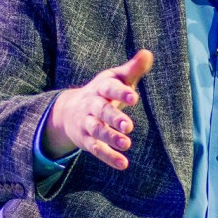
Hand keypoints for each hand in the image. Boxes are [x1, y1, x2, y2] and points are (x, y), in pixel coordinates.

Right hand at [42, 49, 153, 169]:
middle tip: (128, 126)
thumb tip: (148, 53)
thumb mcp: (115, 79)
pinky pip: (96, 149)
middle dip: (113, 118)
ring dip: (110, 137)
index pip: (109, 88)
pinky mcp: (86, 140)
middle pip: (101, 110)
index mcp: (100, 88)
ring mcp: (86, 123)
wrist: (68, 110)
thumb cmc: (102, 93)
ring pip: (97, 130)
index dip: (121, 92)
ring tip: (126, 144)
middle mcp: (91, 105)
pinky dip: (108, 157)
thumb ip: (132, 69)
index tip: (134, 97)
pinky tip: (123, 164)